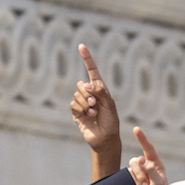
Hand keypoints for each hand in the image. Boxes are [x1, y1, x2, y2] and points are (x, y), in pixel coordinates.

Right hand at [71, 44, 120, 158]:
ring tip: (93, 112)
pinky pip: (73, 104)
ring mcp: (82, 103)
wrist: (105, 138)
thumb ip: (100, 92)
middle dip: (87, 92)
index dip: (87, 59)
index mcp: (100, 89)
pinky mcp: (76, 112)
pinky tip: (88, 116)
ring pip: (77, 94)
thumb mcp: (110, 105)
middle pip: (81, 84)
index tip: (81, 46)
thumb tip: (87, 84)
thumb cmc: (111, 122)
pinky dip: (81, 109)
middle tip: (94, 103)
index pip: (92, 71)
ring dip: (85, 103)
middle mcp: (90, 94)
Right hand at [127, 127, 168, 184]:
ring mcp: (136, 171)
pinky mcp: (129, 178)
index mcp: (155, 163)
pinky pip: (126, 176)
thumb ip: (151, 170)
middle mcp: (145, 165)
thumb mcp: (159, 182)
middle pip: (135, 160)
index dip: (141, 138)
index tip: (136, 129)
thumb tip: (140, 158)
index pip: (148, 148)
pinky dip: (132, 183)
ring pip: (130, 168)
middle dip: (140, 172)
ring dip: (137, 178)